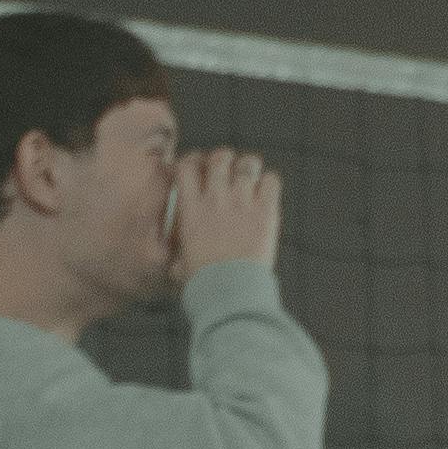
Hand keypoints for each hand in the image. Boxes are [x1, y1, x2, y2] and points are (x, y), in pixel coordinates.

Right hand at [169, 146, 282, 280]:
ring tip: (250, 178)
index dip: (193, 161)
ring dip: (248, 167)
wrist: (232, 291)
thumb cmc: (205, 282)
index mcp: (191, 209)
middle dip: (224, 159)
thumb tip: (176, 265)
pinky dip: (270, 182)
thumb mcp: (182, 265)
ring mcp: (242, 202)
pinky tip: (266, 193)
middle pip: (219, 157)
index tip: (199, 168)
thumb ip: (180, 256)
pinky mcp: (265, 211)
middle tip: (228, 170)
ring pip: (247, 164)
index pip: (186, 167)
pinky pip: (272, 180)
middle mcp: (215, 199)